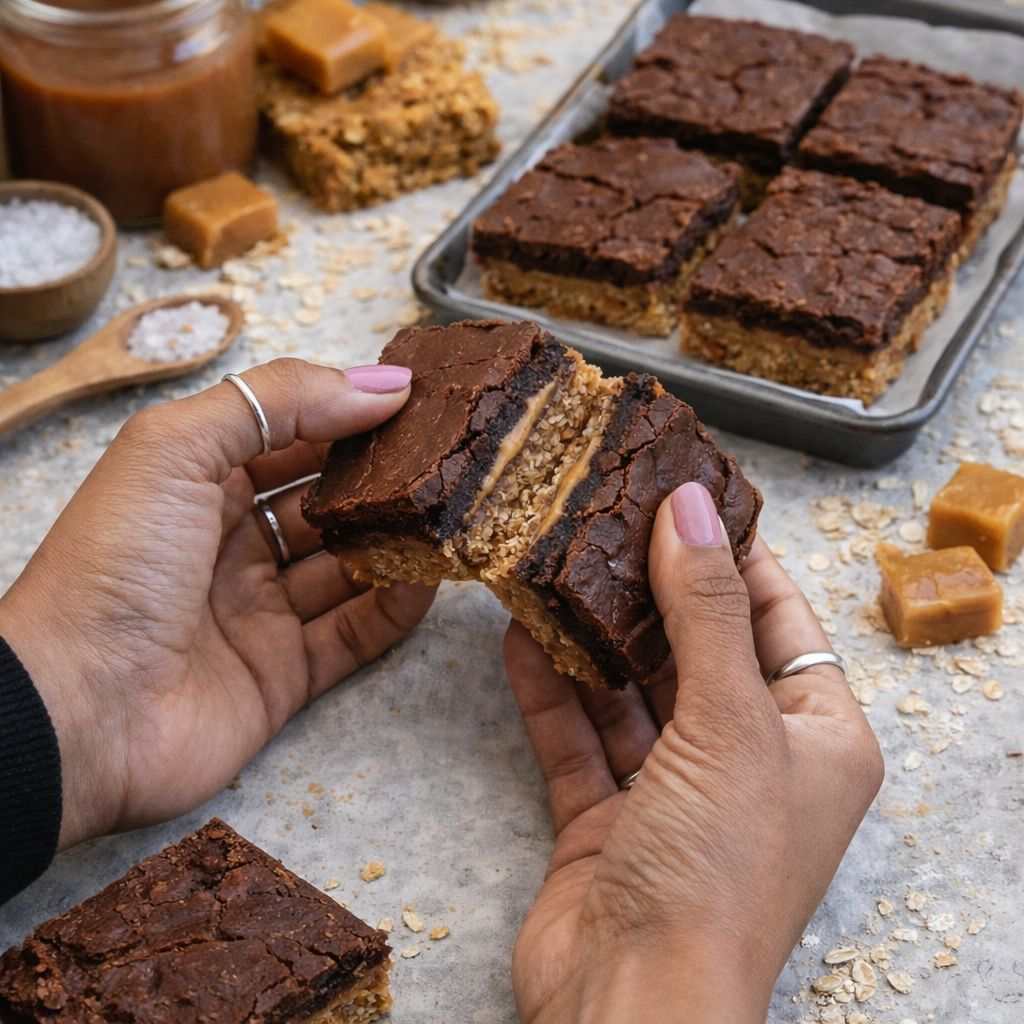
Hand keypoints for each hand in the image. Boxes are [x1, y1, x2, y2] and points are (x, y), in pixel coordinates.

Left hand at [0, 359, 434, 849]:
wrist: (77, 712)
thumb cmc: (118, 564)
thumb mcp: (176, 449)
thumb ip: (276, 402)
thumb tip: (382, 382)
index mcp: (198, 487)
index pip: (287, 439)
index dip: (345, 417)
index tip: (415, 400)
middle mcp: (232, 547)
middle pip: (324, 504)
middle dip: (380, 481)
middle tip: (449, 458)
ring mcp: (260, 614)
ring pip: (347, 569)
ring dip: (396, 542)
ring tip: (455, 513)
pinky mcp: (284, 676)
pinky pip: (353, 635)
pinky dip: (394, 610)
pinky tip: (431, 579)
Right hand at [506, 482, 883, 1023]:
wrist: (632, 1007)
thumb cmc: (718, 871)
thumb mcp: (728, 720)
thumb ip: (705, 608)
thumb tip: (692, 504)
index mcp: (815, 740)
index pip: (779, 621)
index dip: (738, 555)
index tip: (688, 494)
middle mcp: (748, 763)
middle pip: (698, 651)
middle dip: (652, 589)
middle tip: (606, 518)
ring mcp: (673, 793)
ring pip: (630, 692)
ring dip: (592, 638)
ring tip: (555, 563)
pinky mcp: (607, 820)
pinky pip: (578, 737)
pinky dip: (552, 691)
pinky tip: (521, 637)